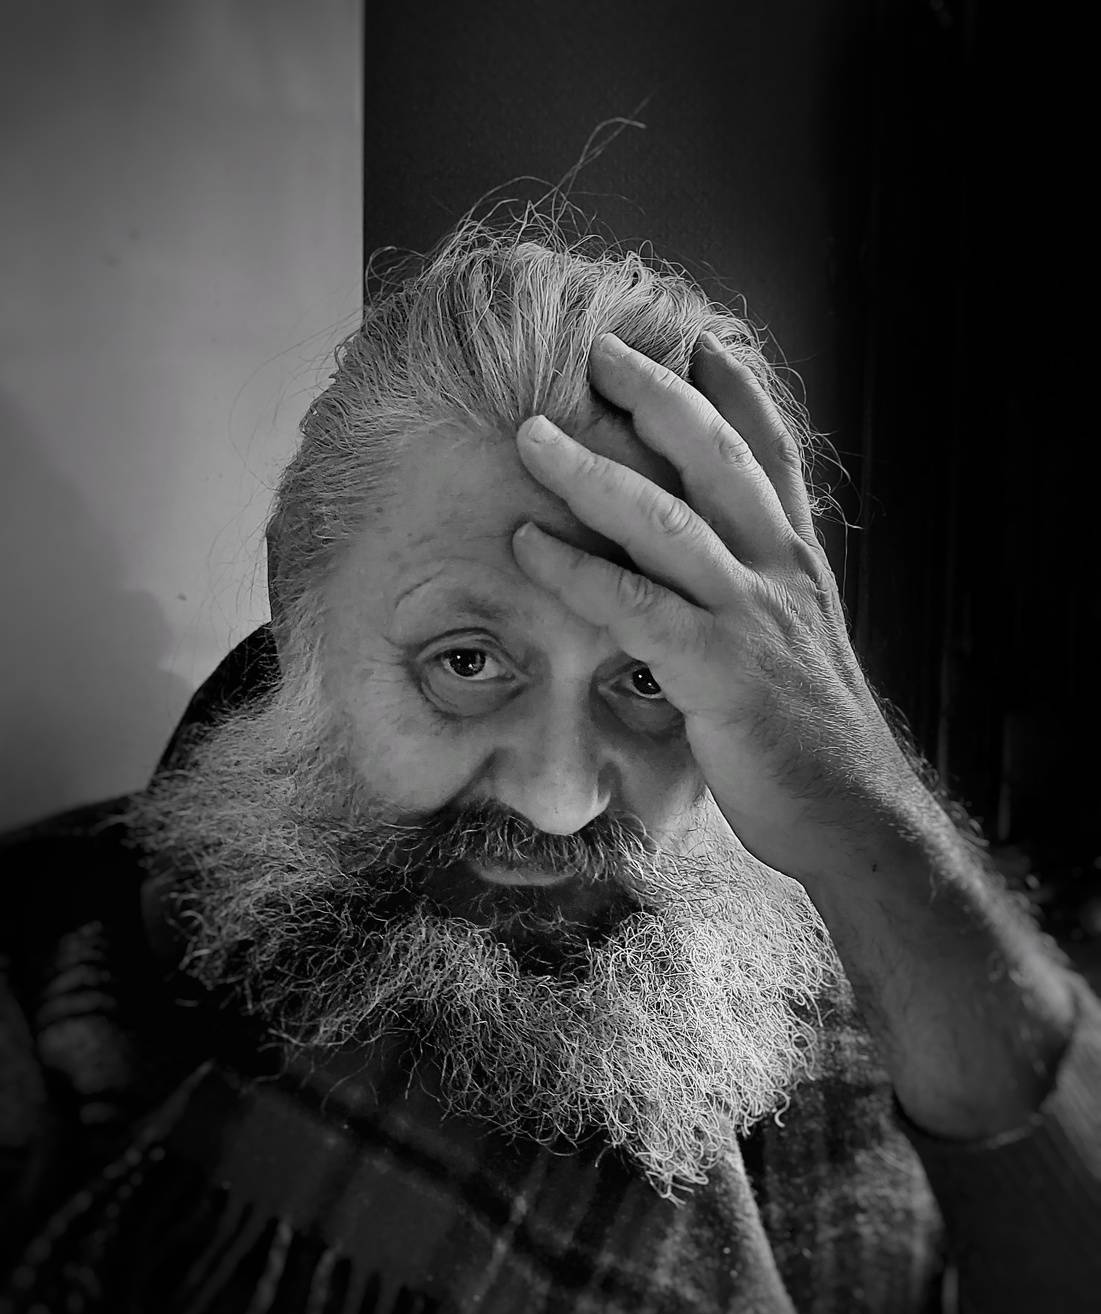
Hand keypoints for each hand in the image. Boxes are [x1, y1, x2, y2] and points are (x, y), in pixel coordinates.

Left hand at [511, 331, 910, 880]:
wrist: (858, 818)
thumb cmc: (812, 742)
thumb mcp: (794, 650)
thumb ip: (757, 600)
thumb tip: (707, 578)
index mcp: (799, 564)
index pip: (774, 454)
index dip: (739, 389)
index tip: (698, 338)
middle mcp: (782, 573)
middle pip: (718, 457)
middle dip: (656, 395)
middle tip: (596, 351)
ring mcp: (754, 618)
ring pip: (668, 519)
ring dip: (593, 469)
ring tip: (532, 433)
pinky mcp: (722, 672)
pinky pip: (637, 608)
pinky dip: (577, 572)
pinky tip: (527, 546)